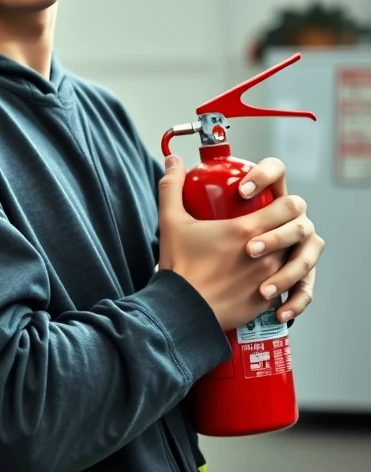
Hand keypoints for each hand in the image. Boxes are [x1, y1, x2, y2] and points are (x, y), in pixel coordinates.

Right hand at [158, 155, 323, 330]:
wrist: (181, 310)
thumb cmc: (178, 265)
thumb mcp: (171, 221)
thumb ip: (172, 186)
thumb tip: (172, 161)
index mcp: (247, 230)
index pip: (288, 205)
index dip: (282, 200)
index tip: (266, 202)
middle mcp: (267, 253)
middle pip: (301, 228)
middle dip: (291, 223)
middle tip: (273, 224)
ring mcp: (270, 278)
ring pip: (297, 256)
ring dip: (286, 250)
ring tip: (269, 250)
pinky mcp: (268, 300)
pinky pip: (288, 285)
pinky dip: (280, 278)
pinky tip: (264, 276)